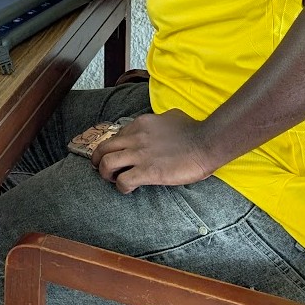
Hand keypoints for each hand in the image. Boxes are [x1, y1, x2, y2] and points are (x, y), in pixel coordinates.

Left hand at [92, 110, 211, 193]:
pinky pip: (122, 181)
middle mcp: (135, 137)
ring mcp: (139, 155)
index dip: (114, 148)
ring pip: (106, 163)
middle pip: (102, 148)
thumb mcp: (172, 116)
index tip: (119, 156)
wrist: (206, 142)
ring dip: (106, 174)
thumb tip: (162, 122)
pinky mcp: (147, 172)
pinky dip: (121, 187)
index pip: (115, 136)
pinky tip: (129, 188)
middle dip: (99, 160)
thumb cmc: (193, 130)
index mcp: (140, 124)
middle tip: (106, 170)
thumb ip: (161, 119)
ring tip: (115, 180)